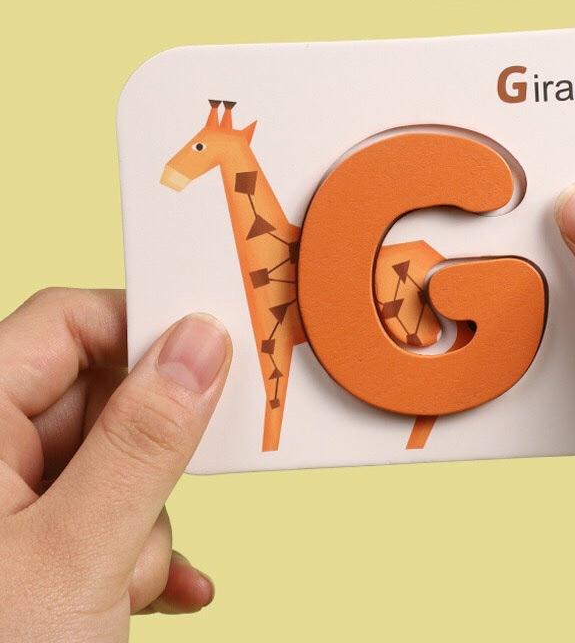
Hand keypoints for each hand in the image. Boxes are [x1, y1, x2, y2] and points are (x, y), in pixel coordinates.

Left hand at [0, 289, 231, 641]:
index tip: (211, 358)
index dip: (141, 327)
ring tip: (130, 584)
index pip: (65, 322)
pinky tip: (164, 595)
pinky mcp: (27, 550)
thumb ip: (143, 441)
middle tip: (163, 501)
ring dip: (143, 519)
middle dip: (147, 451)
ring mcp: (6, 507)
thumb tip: (201, 343)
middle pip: (96, 394)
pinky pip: (103, 515)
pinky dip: (139, 551)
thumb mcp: (75, 556)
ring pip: (109, 462)